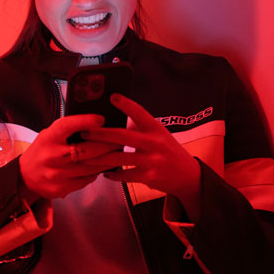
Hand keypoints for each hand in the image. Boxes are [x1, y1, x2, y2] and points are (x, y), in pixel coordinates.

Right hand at [19, 113, 120, 199]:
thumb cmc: (43, 150)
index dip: (85, 121)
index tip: (101, 119)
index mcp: (48, 138)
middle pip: (87, 150)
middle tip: (121, 140)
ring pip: (91, 167)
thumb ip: (69, 129)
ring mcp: (56, 174)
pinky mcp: (61, 188)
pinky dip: (96, 173)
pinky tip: (102, 167)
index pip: (67, 126)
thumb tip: (98, 124)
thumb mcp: (50, 134)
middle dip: (108, 145)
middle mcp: (51, 156)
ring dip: (107, 160)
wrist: (25, 176)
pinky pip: (86, 180)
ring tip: (118, 153)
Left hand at [86, 94, 201, 217]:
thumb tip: (113, 120)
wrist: (188, 176)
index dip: (126, 104)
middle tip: (84, 132)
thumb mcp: (158, 135)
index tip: (112, 96)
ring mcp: (152, 161)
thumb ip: (139, 128)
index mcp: (156, 129)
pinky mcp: (149, 177)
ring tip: (86, 156)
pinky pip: (125, 175)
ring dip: (100, 157)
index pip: (140, 113)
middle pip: (123, 136)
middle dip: (101, 134)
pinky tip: (104, 172)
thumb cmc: (167, 151)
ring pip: (119, 158)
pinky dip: (113, 174)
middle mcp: (155, 143)